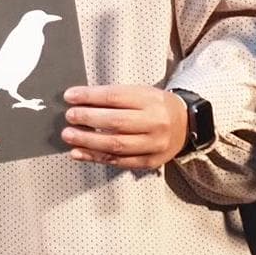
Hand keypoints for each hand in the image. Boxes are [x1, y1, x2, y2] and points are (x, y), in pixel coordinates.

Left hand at [61, 85, 189, 170]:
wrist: (186, 125)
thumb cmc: (157, 107)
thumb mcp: (141, 93)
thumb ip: (114, 97)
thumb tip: (80, 100)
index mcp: (151, 100)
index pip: (115, 97)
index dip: (90, 97)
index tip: (70, 96)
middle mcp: (154, 123)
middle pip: (116, 122)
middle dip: (88, 119)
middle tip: (69, 117)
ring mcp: (153, 144)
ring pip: (116, 145)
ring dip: (88, 141)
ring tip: (69, 136)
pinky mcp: (149, 161)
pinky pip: (119, 161)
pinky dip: (95, 157)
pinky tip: (79, 153)